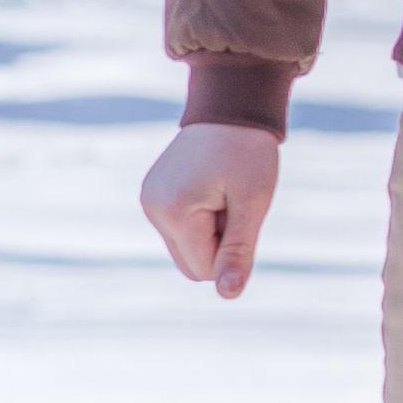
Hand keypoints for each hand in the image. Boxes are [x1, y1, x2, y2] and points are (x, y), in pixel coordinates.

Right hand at [141, 124, 280, 300]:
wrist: (230, 108)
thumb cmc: (248, 153)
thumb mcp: (253, 203)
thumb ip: (239, 251)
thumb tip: (228, 294)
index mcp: (175, 212)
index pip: (205, 269)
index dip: (232, 249)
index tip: (239, 210)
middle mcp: (153, 209)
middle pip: (192, 265)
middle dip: (219, 243)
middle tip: (233, 203)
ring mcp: (149, 202)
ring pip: (186, 249)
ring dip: (211, 232)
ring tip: (222, 194)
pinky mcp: (152, 196)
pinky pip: (179, 230)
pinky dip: (200, 219)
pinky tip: (210, 188)